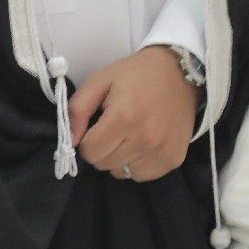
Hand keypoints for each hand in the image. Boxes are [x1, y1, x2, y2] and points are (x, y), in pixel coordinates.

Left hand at [68, 47, 198, 181]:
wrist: (179, 72)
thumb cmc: (135, 75)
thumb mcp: (99, 81)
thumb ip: (77, 110)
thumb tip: (69, 141)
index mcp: (124, 117)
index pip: (90, 152)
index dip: (86, 139)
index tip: (96, 126)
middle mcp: (145, 139)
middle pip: (104, 164)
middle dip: (102, 148)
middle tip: (114, 127)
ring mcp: (162, 151)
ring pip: (121, 173)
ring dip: (119, 158)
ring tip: (129, 134)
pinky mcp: (174, 159)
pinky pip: (142, 176)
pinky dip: (137, 164)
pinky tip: (142, 143)